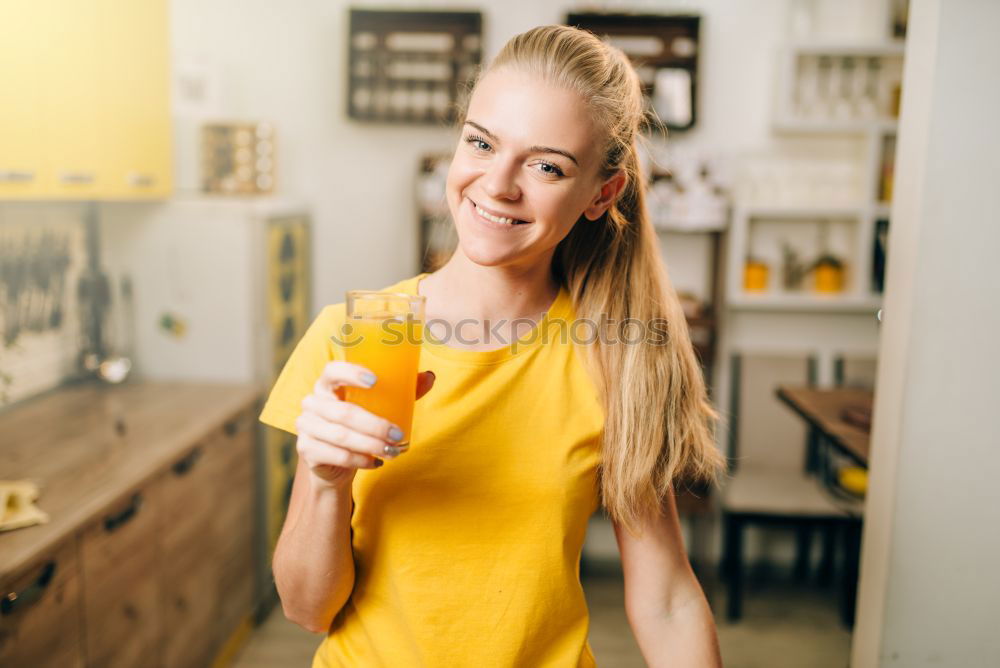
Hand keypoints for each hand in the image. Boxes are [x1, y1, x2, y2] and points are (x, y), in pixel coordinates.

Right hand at [295, 361, 435, 489]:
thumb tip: (429, 376)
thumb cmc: (358, 424)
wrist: (333, 461)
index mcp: (328, 384)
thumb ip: (401, 391)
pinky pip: (337, 455)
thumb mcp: (378, 406)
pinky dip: (359, 460)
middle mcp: (312, 402)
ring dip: (371, 445)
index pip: (332, 371)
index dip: (351, 373)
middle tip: (398, 435)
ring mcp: (306, 426)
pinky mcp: (306, 449)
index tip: (375, 381)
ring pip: (341, 436)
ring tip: (392, 451)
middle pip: (343, 412)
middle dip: (375, 425)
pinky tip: (375, 462)